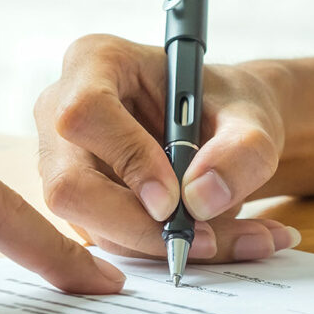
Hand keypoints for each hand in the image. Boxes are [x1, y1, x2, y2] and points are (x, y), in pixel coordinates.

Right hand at [34, 35, 300, 262]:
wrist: (221, 127)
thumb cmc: (225, 105)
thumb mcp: (251, 115)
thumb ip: (242, 149)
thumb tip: (201, 199)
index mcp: (95, 63)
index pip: (86, 114)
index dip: (127, 160)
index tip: (174, 198)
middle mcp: (61, 114)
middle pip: (70, 186)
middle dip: (136, 226)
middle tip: (202, 241)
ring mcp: (63, 165)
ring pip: (92, 225)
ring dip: (164, 245)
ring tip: (244, 239)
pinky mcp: (80, 205)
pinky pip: (112, 242)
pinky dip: (167, 251)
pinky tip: (219, 241)